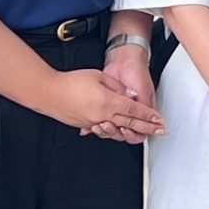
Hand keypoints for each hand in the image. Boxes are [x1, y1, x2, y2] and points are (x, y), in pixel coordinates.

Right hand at [44, 67, 163, 139]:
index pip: (134, 111)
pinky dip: (114, 130)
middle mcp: (103, 115)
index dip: (149, 116)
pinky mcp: (86, 125)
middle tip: (159, 131)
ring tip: (144, 133)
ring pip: (118, 130)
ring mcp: (94, 122)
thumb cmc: (71, 81)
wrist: (49, 92)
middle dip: (147, 128)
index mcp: (108, 102)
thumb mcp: (99, 76)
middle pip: (130, 124)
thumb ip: (118, 87)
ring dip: (132, 132)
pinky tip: (121, 131)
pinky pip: (104, 129)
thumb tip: (131, 95)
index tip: (159, 119)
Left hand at [93, 46, 164, 142]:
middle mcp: (130, 112)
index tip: (127, 131)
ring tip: (102, 125)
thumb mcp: (142, 90)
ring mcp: (118, 110)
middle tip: (112, 127)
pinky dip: (96, 125)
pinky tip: (92, 125)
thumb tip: (144, 122)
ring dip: (107, 130)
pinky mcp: (106, 106)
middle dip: (118, 132)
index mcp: (142, 111)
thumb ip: (142, 107)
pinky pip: (101, 121)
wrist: (123, 58)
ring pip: (112, 129)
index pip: (141, 130)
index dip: (134, 134)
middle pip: (125, 133)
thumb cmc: (136, 72)